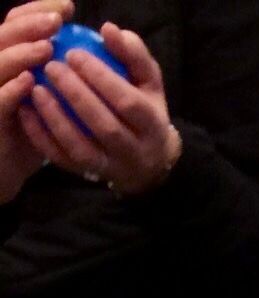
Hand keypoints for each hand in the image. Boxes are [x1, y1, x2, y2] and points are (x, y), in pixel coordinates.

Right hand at [0, 1, 69, 203]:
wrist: (6, 166)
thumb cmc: (33, 130)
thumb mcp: (49, 97)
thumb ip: (66, 73)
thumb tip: (95, 47)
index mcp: (8, 57)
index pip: (18, 22)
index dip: (38, 10)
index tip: (67, 7)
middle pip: (5, 33)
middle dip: (30, 24)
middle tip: (56, 20)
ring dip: (21, 52)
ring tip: (47, 47)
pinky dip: (11, 88)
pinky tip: (30, 82)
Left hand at [19, 18, 179, 195]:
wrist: (150, 163)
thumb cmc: (145, 110)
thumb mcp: (148, 82)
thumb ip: (133, 54)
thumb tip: (108, 30)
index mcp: (153, 126)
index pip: (128, 103)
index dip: (101, 78)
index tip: (74, 53)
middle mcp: (136, 153)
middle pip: (106, 127)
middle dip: (76, 96)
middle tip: (51, 68)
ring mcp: (113, 169)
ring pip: (83, 149)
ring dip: (57, 119)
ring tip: (37, 90)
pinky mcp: (90, 176)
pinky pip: (64, 161)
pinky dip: (43, 138)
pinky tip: (28, 113)